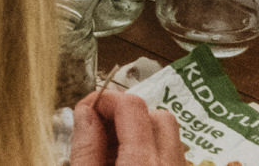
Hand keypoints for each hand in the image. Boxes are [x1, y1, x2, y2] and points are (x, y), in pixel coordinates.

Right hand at [70, 91, 185, 165]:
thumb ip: (86, 148)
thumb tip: (85, 112)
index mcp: (143, 165)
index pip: (132, 106)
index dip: (105, 100)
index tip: (86, 111)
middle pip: (160, 117)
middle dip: (128, 115)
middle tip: (100, 132)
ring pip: (170, 137)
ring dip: (142, 134)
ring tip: (111, 155)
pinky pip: (173, 157)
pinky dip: (152, 154)